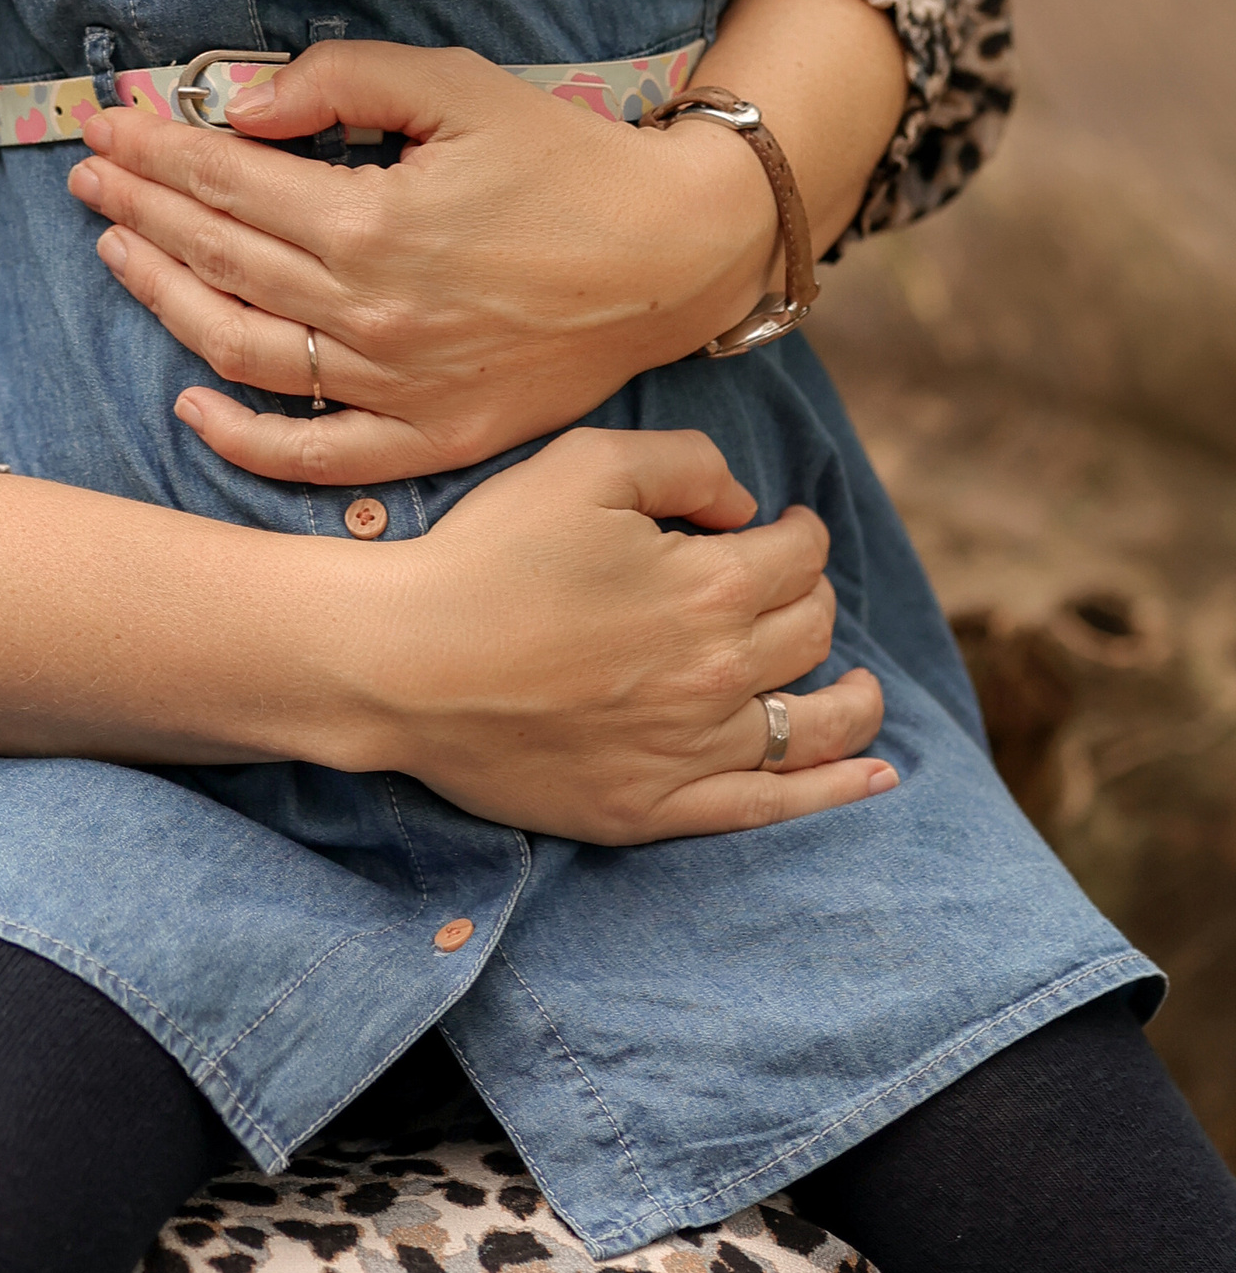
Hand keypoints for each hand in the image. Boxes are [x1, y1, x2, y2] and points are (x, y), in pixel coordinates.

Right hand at [0, 429, 892, 843]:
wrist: (400, 662)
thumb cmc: (485, 554)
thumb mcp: (582, 465)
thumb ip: (684, 464)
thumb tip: (745, 506)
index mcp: (712, 587)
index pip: (798, 552)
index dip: (792, 528)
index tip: (771, 523)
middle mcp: (721, 675)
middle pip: (809, 630)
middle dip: (806, 596)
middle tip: (776, 584)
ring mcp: (693, 752)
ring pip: (811, 722)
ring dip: (851, 696)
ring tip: (858, 685)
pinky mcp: (656, 809)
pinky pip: (773, 806)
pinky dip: (835, 790)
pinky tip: (873, 775)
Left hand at [71, 41, 784, 482]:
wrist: (672, 256)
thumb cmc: (565, 160)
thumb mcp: (457, 85)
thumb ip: (342, 80)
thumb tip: (242, 106)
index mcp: (373, 220)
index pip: (224, 182)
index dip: (153, 150)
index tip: (104, 126)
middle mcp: (372, 311)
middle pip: (218, 257)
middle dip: (139, 207)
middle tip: (90, 173)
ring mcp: (396, 386)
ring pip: (240, 350)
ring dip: (164, 298)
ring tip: (118, 251)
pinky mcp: (430, 437)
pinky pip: (312, 455)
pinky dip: (241, 437)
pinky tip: (189, 400)